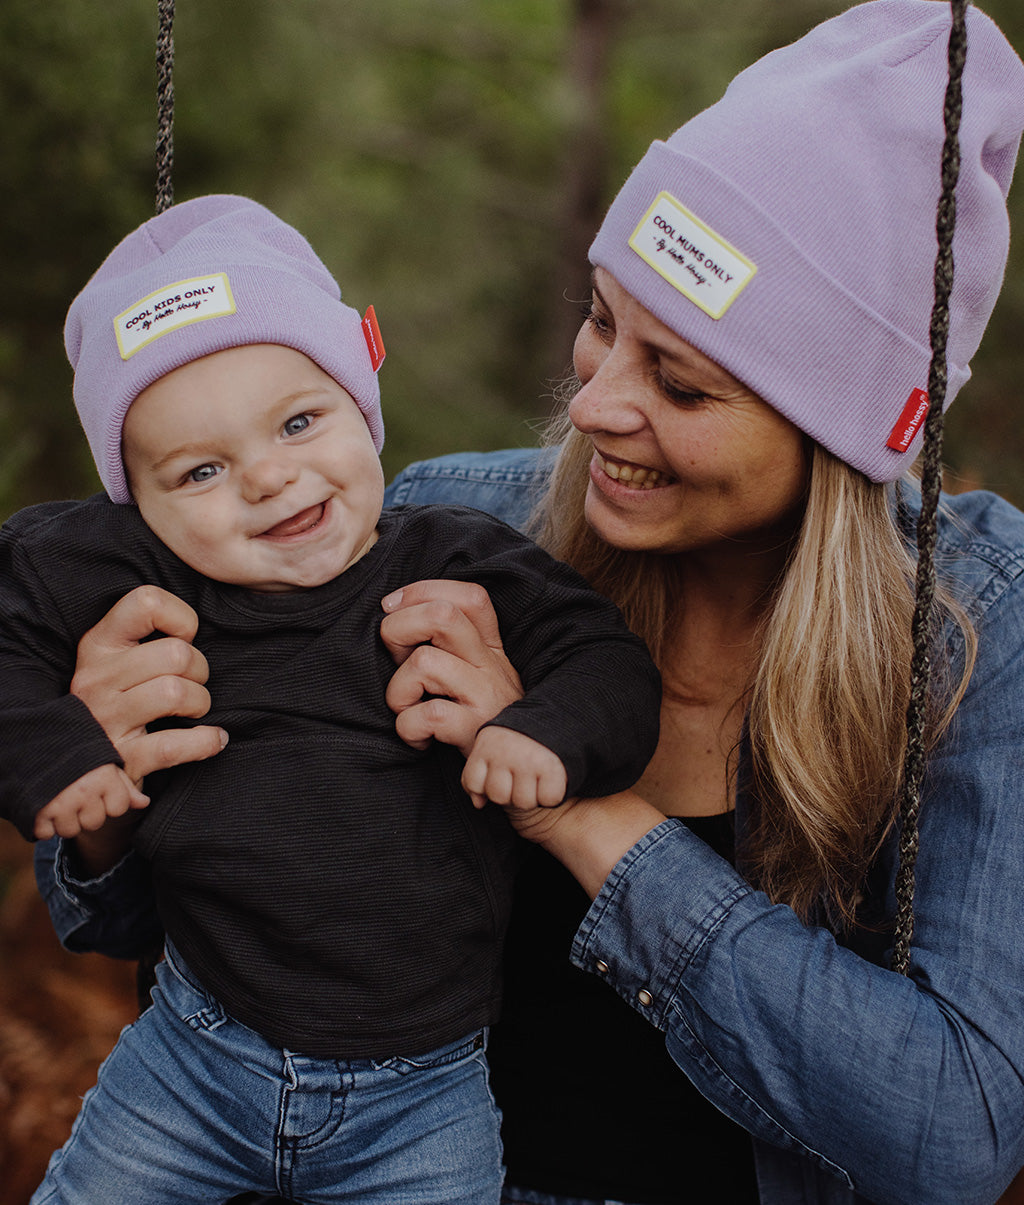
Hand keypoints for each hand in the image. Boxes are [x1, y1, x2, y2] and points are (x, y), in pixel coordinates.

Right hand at [33, 763, 148, 840]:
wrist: (32, 747)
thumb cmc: (73, 754)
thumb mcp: (102, 762)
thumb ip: (124, 784)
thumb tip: (143, 803)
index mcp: (103, 775)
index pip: (119, 807)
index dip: (110, 799)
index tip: (97, 786)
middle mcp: (82, 790)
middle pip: (95, 821)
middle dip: (86, 811)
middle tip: (74, 791)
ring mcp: (58, 803)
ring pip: (70, 830)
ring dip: (64, 819)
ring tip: (58, 796)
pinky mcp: (35, 813)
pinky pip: (45, 833)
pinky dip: (42, 824)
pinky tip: (42, 805)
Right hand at [70, 585, 227, 783]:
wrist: (82, 773)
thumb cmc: (116, 706)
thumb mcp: (117, 664)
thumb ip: (146, 640)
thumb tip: (194, 627)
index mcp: (97, 646)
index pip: (145, 602)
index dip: (181, 617)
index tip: (185, 637)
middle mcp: (96, 679)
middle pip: (176, 653)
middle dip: (200, 669)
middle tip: (194, 683)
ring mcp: (105, 720)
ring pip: (176, 692)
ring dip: (200, 702)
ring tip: (194, 709)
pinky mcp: (121, 760)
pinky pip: (175, 745)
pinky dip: (205, 742)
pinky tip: (213, 739)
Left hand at [381, 580, 522, 755]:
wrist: (518, 774)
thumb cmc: (481, 724)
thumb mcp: (475, 678)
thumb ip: (448, 647)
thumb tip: (394, 616)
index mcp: (491, 649)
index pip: (470, 596)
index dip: (423, 591)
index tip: (393, 608)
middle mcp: (492, 666)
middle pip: (444, 615)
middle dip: (399, 627)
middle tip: (393, 656)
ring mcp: (485, 697)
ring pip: (425, 661)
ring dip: (398, 689)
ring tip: (406, 708)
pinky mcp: (475, 731)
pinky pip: (428, 714)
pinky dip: (408, 727)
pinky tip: (418, 738)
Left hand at [462, 726, 567, 809]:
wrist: (557, 720)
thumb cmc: (518, 743)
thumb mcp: (492, 749)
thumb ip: (479, 775)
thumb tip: (478, 804)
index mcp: (487, 745)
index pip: (473, 783)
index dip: (485, 787)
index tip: (499, 774)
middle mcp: (506, 752)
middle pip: (499, 796)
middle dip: (509, 793)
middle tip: (520, 777)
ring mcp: (529, 760)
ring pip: (523, 802)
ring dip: (532, 797)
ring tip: (535, 779)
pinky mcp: (552, 768)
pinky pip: (549, 799)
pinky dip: (551, 796)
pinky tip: (550, 781)